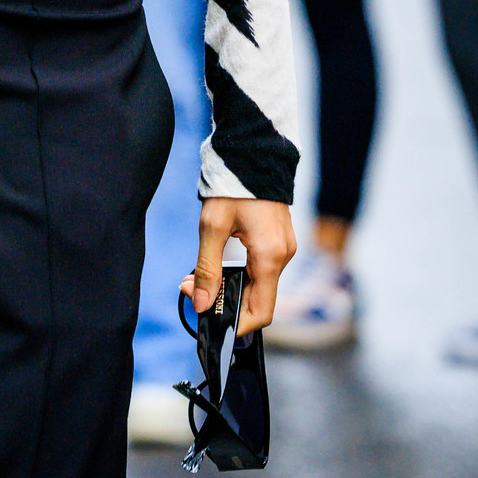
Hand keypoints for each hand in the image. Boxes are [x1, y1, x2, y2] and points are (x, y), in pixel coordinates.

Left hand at [184, 196, 296, 337]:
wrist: (253, 154)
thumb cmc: (234, 186)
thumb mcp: (212, 227)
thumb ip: (207, 269)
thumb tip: (200, 303)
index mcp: (270, 256)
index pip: (261, 312)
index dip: (237, 324)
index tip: (211, 320)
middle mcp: (283, 255)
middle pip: (259, 299)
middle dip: (228, 303)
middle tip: (194, 291)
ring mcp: (284, 247)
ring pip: (260, 284)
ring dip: (232, 288)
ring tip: (200, 277)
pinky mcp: (279, 240)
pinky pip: (263, 268)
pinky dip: (242, 274)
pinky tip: (220, 265)